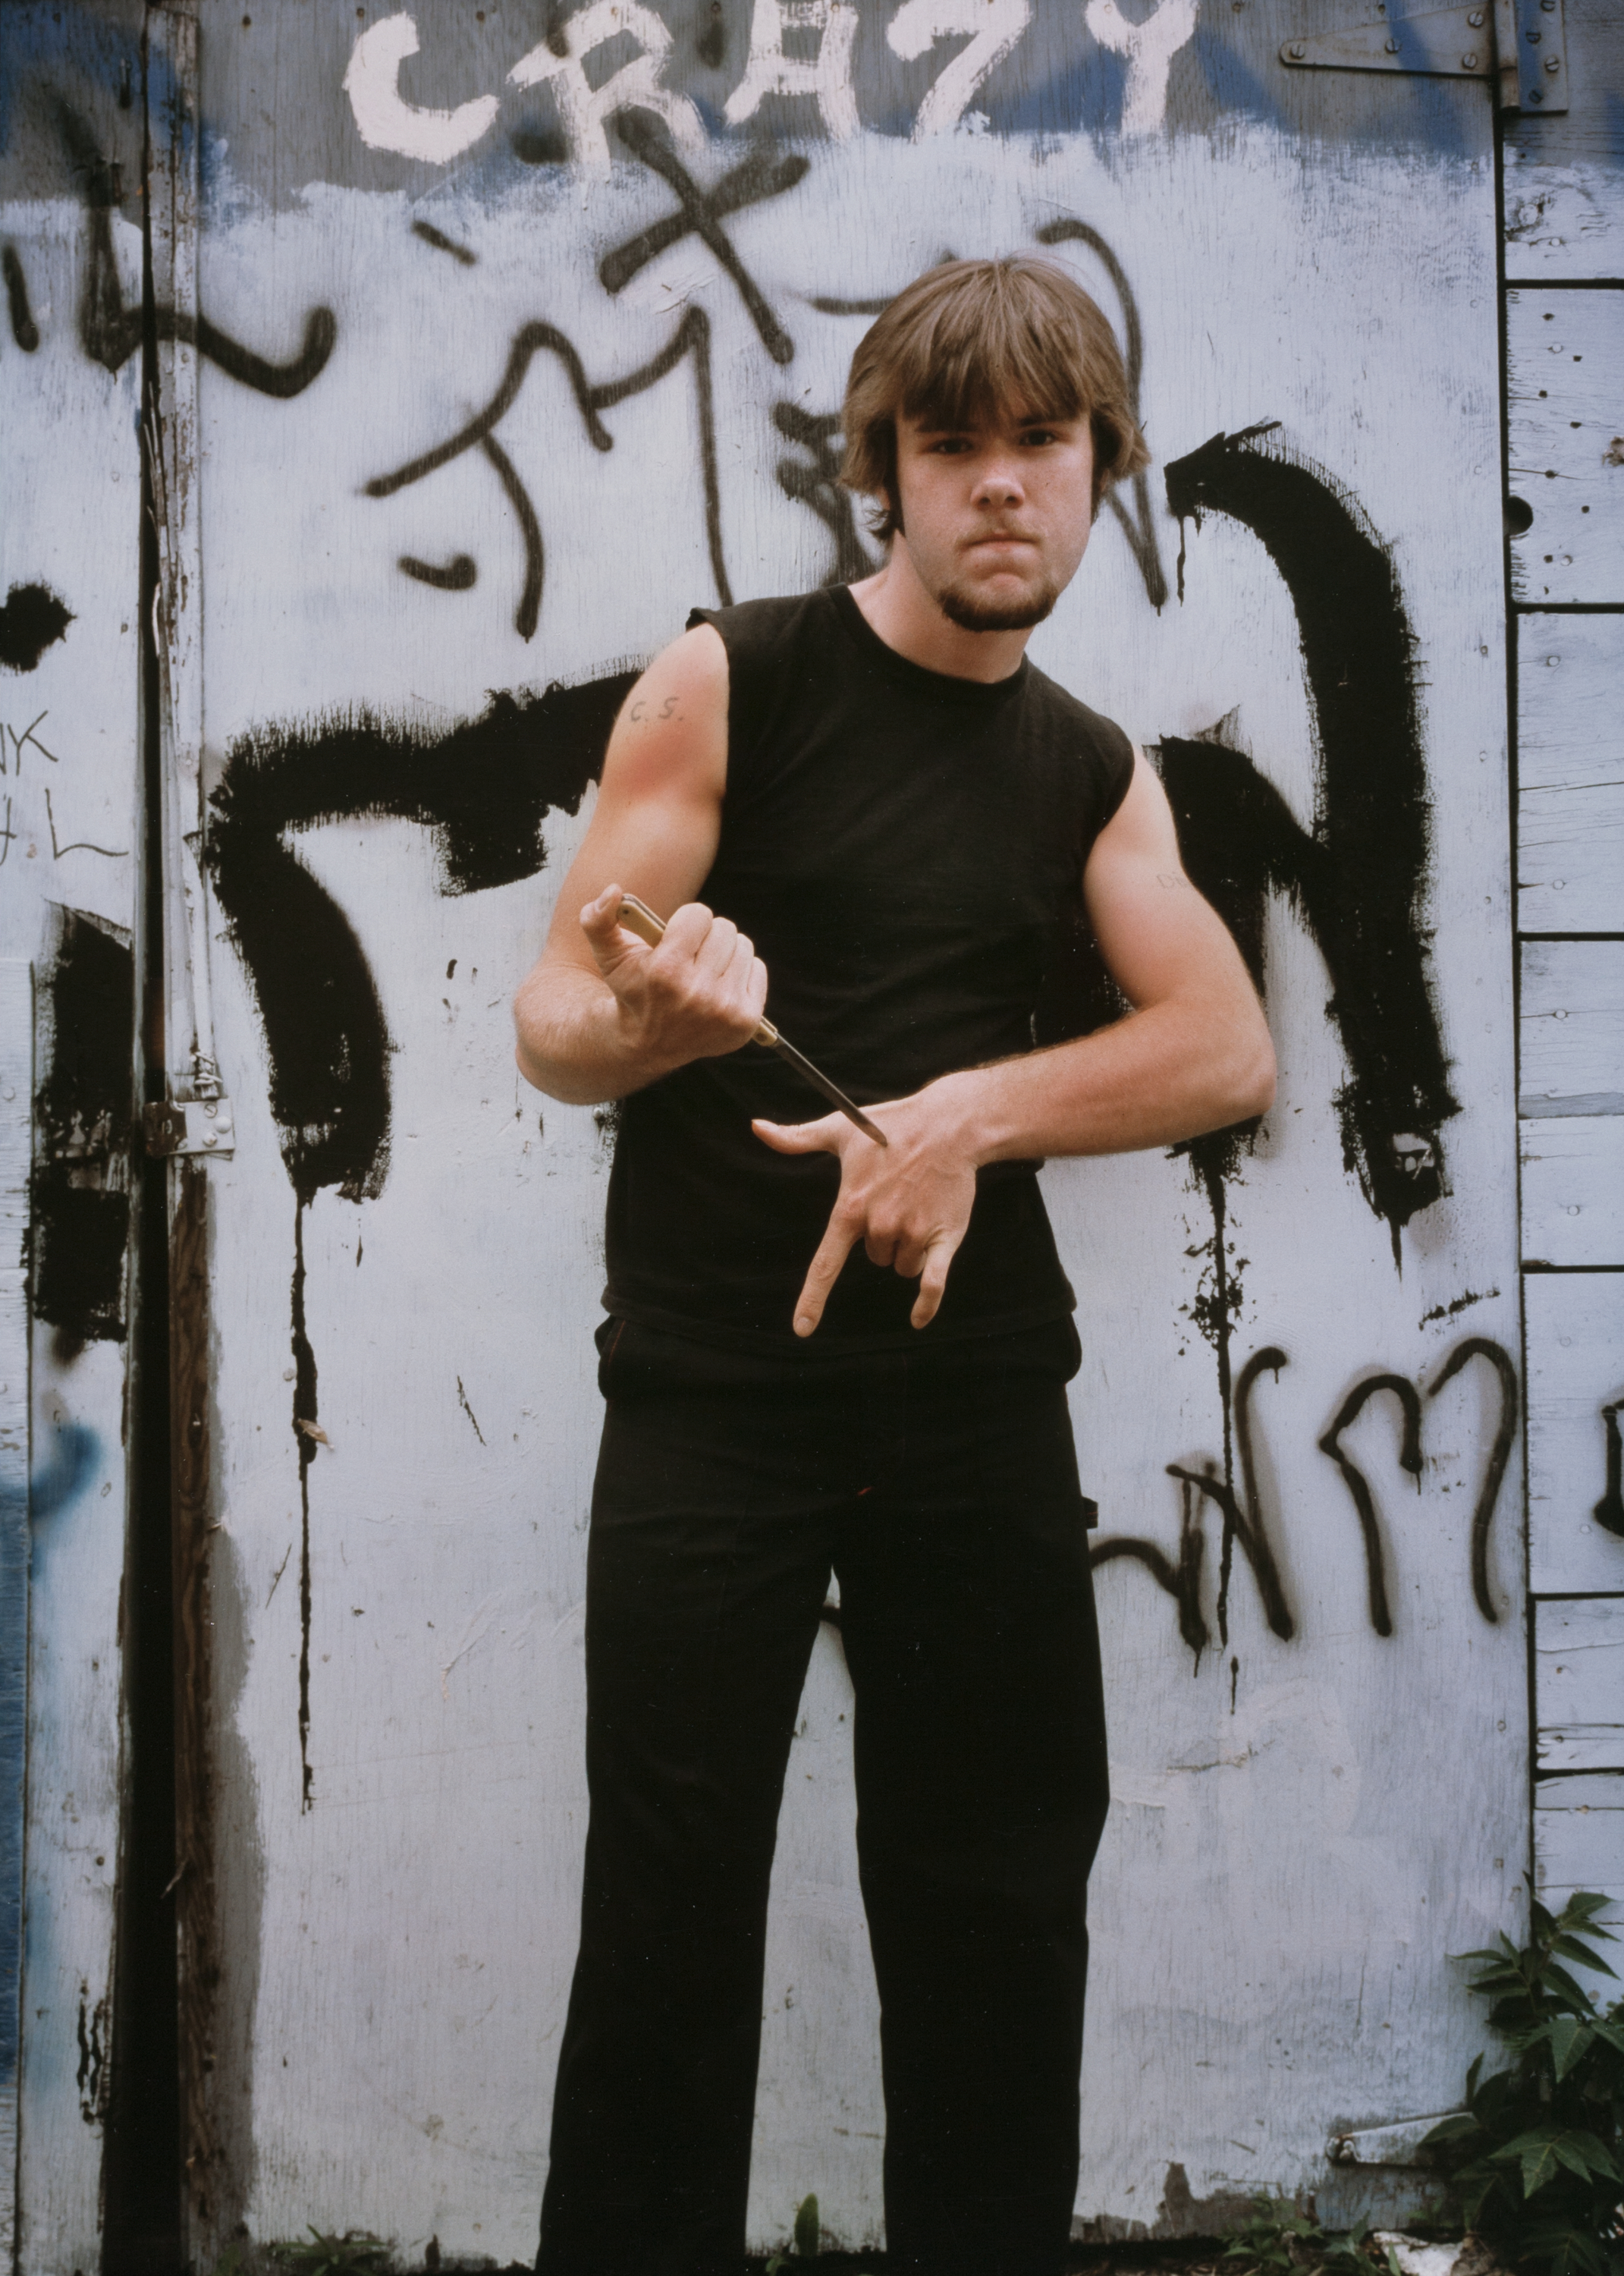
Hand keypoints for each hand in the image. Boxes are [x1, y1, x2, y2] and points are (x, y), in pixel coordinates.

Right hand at [580, 884, 767, 1071]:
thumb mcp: (608, 955)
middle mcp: (697, 993)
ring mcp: (725, 1010)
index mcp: (666, 972)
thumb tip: (613, 892)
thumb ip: (598, 919)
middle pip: (724, 928)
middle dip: (706, 936)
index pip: (699, 914)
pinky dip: (741, 972)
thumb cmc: (631, 990)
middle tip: (691, 955)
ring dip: (725, 952)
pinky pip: (758, 969)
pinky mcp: (746, 1021)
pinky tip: (719, 986)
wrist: (649, 1043)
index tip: (676, 938)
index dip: (686, 922)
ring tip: (705, 970)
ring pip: (744, 946)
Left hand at [753, 1076, 980, 1335]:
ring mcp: (914, 1232)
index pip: (825, 1264)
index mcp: (850, 1208)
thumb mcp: (840, 1128)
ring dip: (910, 1248)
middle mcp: (880, 1225)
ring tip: (921, 1205)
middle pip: (876, 1259)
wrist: (950, 1124)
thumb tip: (755, 1127)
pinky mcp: (946, 1237)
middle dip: (885, 1238)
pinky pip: (933, 1282)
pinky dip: (926, 1303)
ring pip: (903, 1266)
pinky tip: (917, 1320)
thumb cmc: (892, 1126)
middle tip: (899, 1197)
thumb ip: (797, 1137)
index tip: (802, 1329)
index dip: (812, 1299)